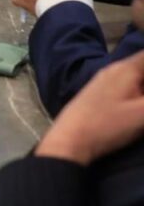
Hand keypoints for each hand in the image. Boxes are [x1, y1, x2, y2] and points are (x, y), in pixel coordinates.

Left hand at [35, 49, 143, 164]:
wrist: (70, 139)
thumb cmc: (108, 125)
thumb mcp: (143, 113)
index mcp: (126, 68)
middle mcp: (114, 69)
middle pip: (143, 66)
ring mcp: (105, 81)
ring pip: (135, 77)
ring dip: (142, 88)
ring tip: (141, 107)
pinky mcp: (100, 94)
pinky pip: (126, 86)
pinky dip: (137, 93)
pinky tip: (138, 106)